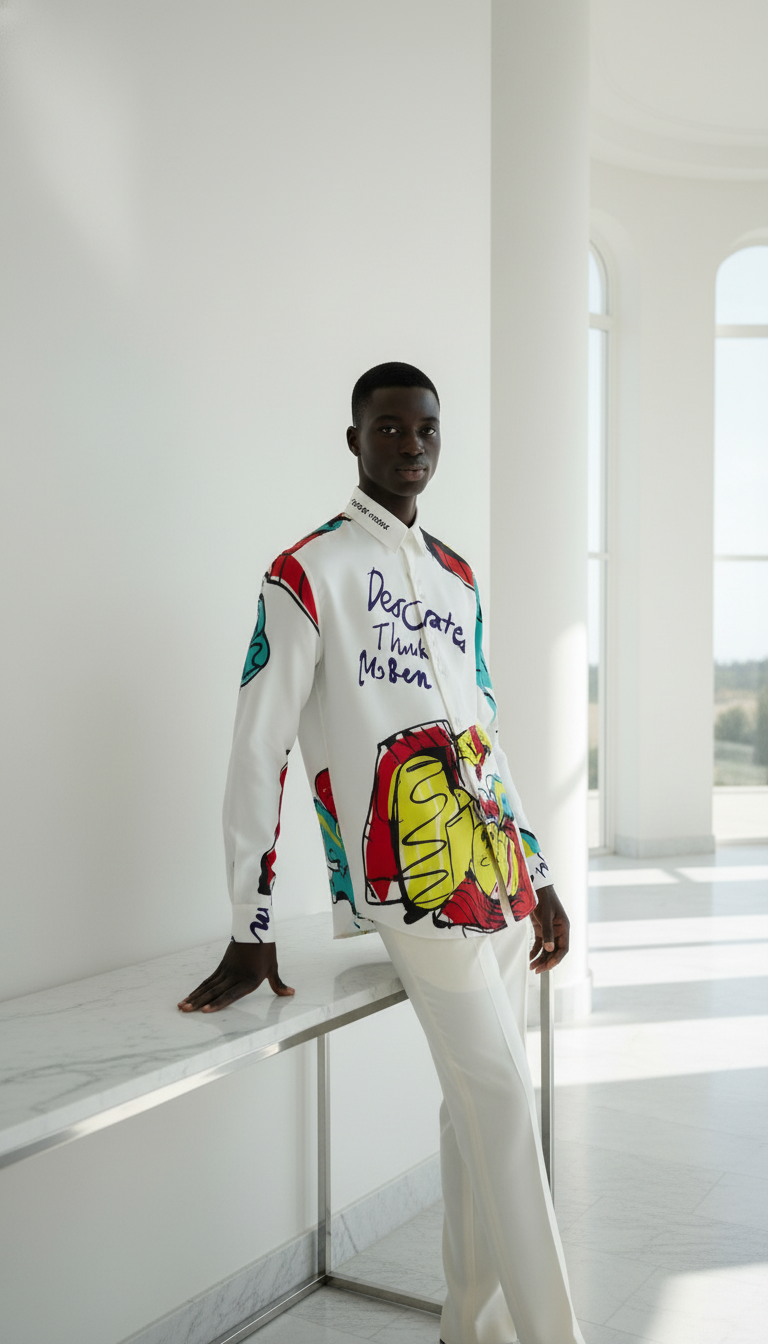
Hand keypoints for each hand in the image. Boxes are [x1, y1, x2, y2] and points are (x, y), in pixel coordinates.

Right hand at [178, 941, 294, 1011]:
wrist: (255, 928)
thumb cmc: (266, 949)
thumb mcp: (273, 968)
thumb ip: (278, 984)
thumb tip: (290, 993)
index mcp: (249, 979)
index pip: (231, 994)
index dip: (218, 1003)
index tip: (205, 1010)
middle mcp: (235, 976)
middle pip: (214, 991)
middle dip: (199, 1002)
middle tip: (185, 1010)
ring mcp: (226, 971)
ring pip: (208, 986)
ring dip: (194, 996)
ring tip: (181, 1006)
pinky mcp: (222, 966)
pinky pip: (208, 980)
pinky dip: (198, 989)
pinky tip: (190, 996)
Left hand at [529, 885, 569, 973]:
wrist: (537, 888)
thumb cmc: (545, 899)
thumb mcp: (546, 916)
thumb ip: (547, 933)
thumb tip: (550, 949)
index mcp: (564, 928)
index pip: (563, 949)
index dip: (556, 960)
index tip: (547, 967)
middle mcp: (558, 931)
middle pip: (554, 952)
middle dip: (546, 962)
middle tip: (537, 970)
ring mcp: (550, 931)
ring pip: (547, 950)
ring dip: (540, 958)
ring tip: (532, 966)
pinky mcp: (541, 929)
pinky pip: (540, 944)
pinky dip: (535, 951)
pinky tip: (530, 957)